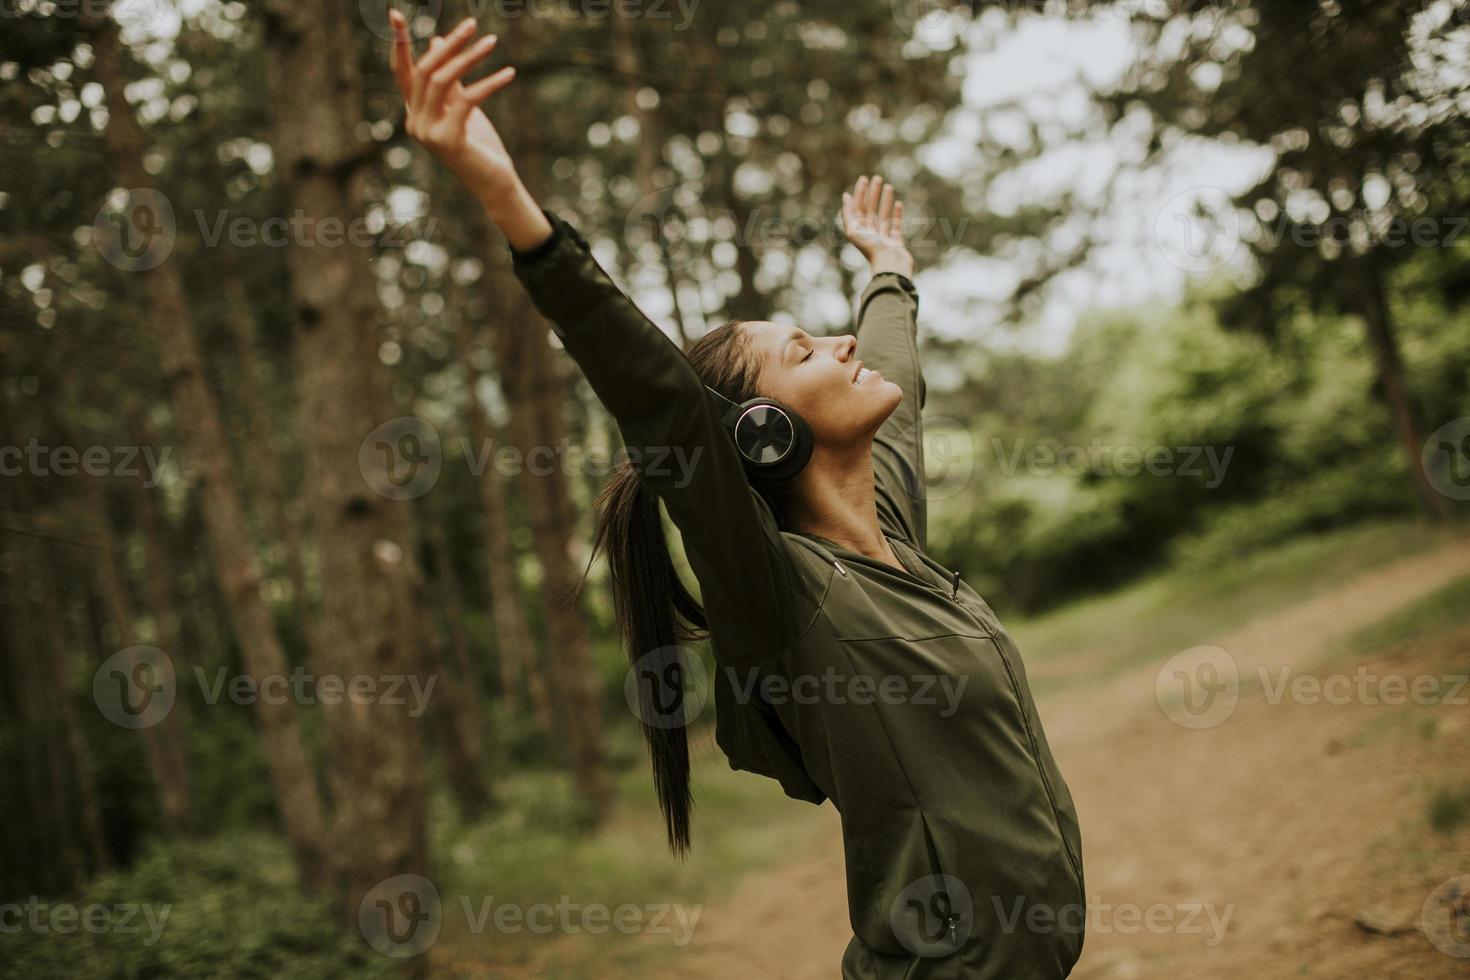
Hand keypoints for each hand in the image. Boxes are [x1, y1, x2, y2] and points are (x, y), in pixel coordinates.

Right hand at [389, 11, 549, 247]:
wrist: (493, 181)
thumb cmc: (478, 144)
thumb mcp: (462, 106)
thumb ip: (450, 80)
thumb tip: (435, 42)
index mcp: (414, 112)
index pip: (403, 72)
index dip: (398, 43)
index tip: (395, 13)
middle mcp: (415, 122)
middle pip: (426, 70)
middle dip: (449, 44)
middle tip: (472, 24)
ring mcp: (428, 133)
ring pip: (443, 80)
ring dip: (470, 57)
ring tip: (492, 42)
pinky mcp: (448, 140)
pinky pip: (468, 100)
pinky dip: (490, 83)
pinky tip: (510, 73)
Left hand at [841, 175, 914, 278]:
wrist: (889, 266)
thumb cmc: (871, 249)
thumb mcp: (854, 230)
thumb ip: (848, 214)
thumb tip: (846, 197)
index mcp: (858, 231)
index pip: (858, 207)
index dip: (859, 193)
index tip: (863, 179)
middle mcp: (869, 233)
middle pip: (870, 209)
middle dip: (873, 193)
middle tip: (877, 178)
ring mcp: (883, 237)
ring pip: (883, 214)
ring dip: (885, 199)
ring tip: (888, 186)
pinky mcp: (895, 241)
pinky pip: (895, 224)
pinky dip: (896, 213)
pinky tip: (898, 203)